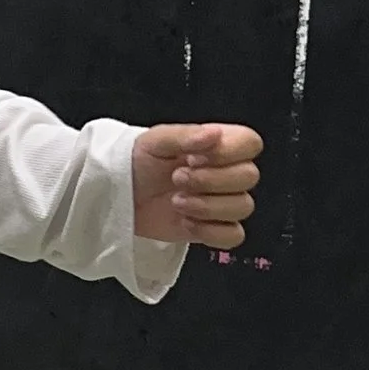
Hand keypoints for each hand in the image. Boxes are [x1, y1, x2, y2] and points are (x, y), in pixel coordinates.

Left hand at [134, 122, 263, 249]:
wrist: (118, 194)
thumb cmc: (137, 162)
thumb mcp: (156, 141)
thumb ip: (186, 135)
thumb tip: (214, 134)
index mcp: (217, 145)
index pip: (250, 143)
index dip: (228, 152)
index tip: (195, 157)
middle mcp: (225, 172)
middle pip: (249, 177)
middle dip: (211, 180)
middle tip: (177, 179)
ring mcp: (221, 202)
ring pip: (243, 206)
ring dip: (207, 206)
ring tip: (176, 201)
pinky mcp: (212, 228)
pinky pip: (233, 235)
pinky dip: (210, 231)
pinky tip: (186, 222)